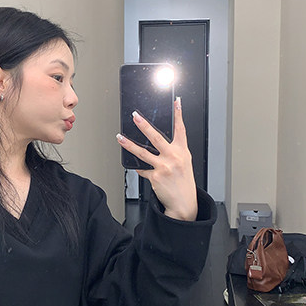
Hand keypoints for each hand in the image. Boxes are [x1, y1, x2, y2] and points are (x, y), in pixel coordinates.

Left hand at [117, 97, 197, 220]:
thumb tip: (158, 142)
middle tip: (135, 116)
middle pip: (156, 137)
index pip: (181, 129)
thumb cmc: (184, 182)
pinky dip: (137, 167)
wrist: (184, 203)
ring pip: (142, 152)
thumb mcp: (184, 163)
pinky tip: (133, 165)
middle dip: (144, 125)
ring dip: (129, 144)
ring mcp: (164, 167)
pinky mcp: (155, 177)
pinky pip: (142, 169)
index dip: (179, 114)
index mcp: (182, 151)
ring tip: (120, 138)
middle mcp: (173, 157)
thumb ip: (174, 151)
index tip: (176, 102)